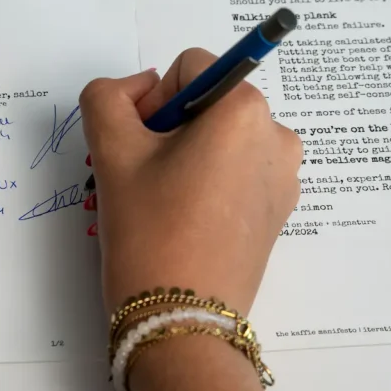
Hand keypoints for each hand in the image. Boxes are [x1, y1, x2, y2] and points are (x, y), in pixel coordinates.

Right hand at [80, 49, 302, 314]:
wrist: (180, 321)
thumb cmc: (148, 233)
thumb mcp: (111, 154)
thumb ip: (107, 99)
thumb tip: (134, 90)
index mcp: (244, 110)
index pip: (187, 69)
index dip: (150, 102)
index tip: (136, 150)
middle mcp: (277, 135)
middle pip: (206, 105)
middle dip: (167, 133)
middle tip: (141, 182)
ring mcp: (283, 178)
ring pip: (219, 142)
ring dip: (184, 160)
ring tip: (160, 206)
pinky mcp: (277, 212)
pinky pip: (236, 176)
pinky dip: (206, 186)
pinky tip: (184, 223)